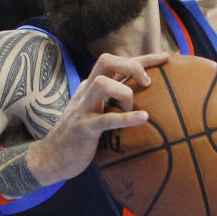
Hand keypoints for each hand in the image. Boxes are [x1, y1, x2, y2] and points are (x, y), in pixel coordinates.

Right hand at [26, 52, 168, 185]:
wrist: (50, 158)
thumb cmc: (79, 138)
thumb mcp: (94, 113)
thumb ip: (110, 103)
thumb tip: (141, 102)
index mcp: (90, 86)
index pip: (116, 63)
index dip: (142, 58)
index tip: (166, 57)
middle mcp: (86, 92)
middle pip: (106, 61)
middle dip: (131, 65)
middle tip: (148, 82)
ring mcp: (83, 109)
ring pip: (103, 83)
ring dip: (124, 92)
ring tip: (133, 107)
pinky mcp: (83, 128)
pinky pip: (106, 119)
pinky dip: (126, 117)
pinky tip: (143, 118)